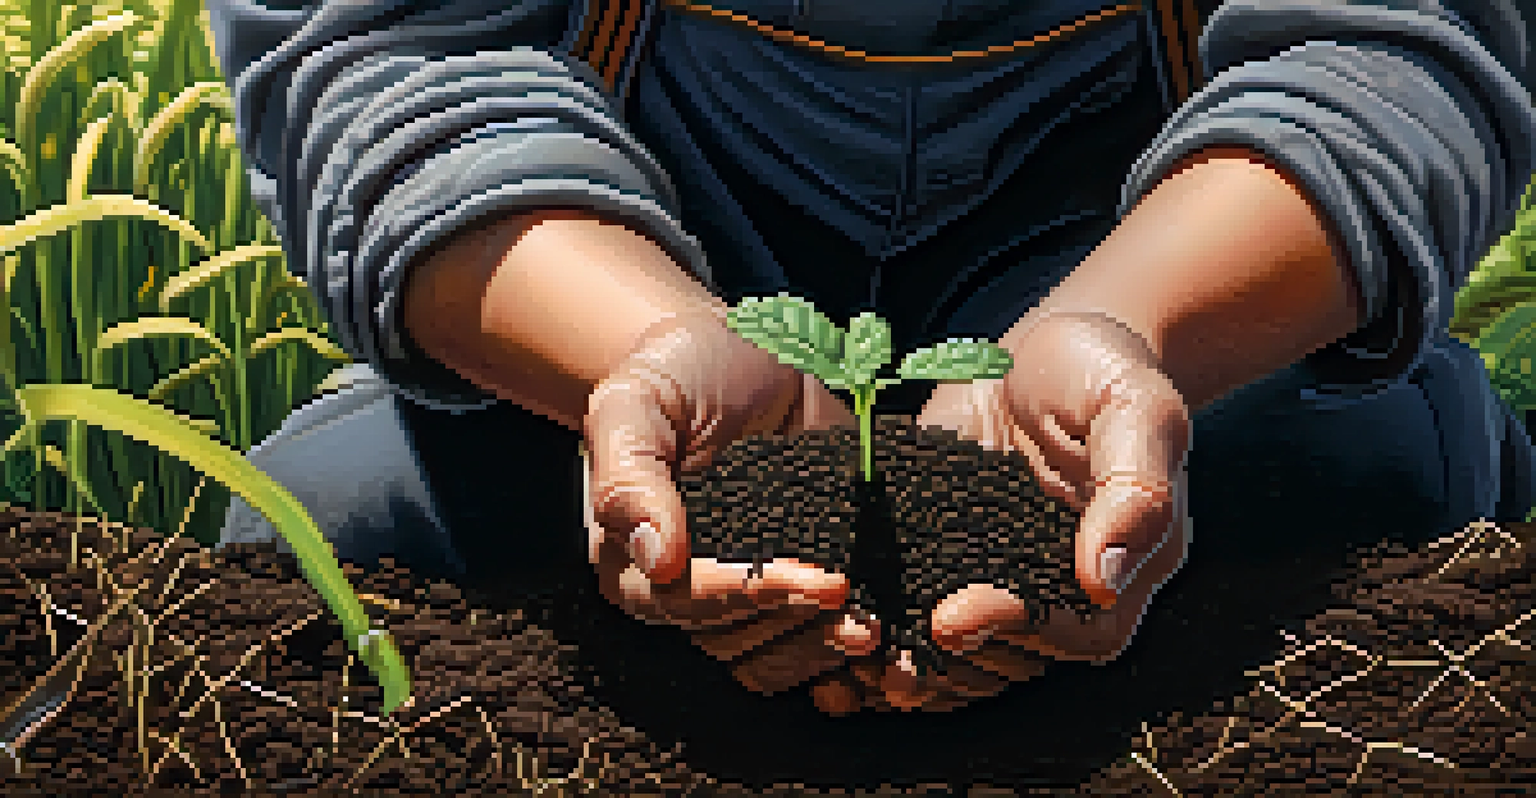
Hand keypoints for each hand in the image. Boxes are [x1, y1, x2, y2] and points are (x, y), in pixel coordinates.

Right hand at [583, 310, 881, 702]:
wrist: (738, 352)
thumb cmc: (677, 372)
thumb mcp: (635, 401)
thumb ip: (628, 475)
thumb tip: (657, 558)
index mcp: (631, 560)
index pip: (687, 602)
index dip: (755, 595)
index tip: (825, 583)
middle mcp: (681, 592)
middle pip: (734, 642)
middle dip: (801, 629)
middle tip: (867, 619)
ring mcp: (740, 594)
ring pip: (772, 656)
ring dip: (825, 648)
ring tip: (879, 628)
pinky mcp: (789, 588)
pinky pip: (806, 644)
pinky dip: (841, 648)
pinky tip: (886, 635)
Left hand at [823, 309, 1192, 711]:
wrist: (1046, 344)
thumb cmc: (1102, 369)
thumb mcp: (1137, 409)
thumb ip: (1137, 488)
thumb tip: (1103, 579)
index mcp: (1125, 566)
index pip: (1078, 631)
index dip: (1014, 632)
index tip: (950, 622)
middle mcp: (1063, 587)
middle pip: (1016, 657)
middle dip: (949, 662)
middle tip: (883, 657)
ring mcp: (1002, 575)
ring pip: (969, 650)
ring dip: (913, 662)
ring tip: (856, 655)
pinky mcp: (948, 556)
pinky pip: (923, 607)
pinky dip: (887, 628)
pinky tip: (840, 632)